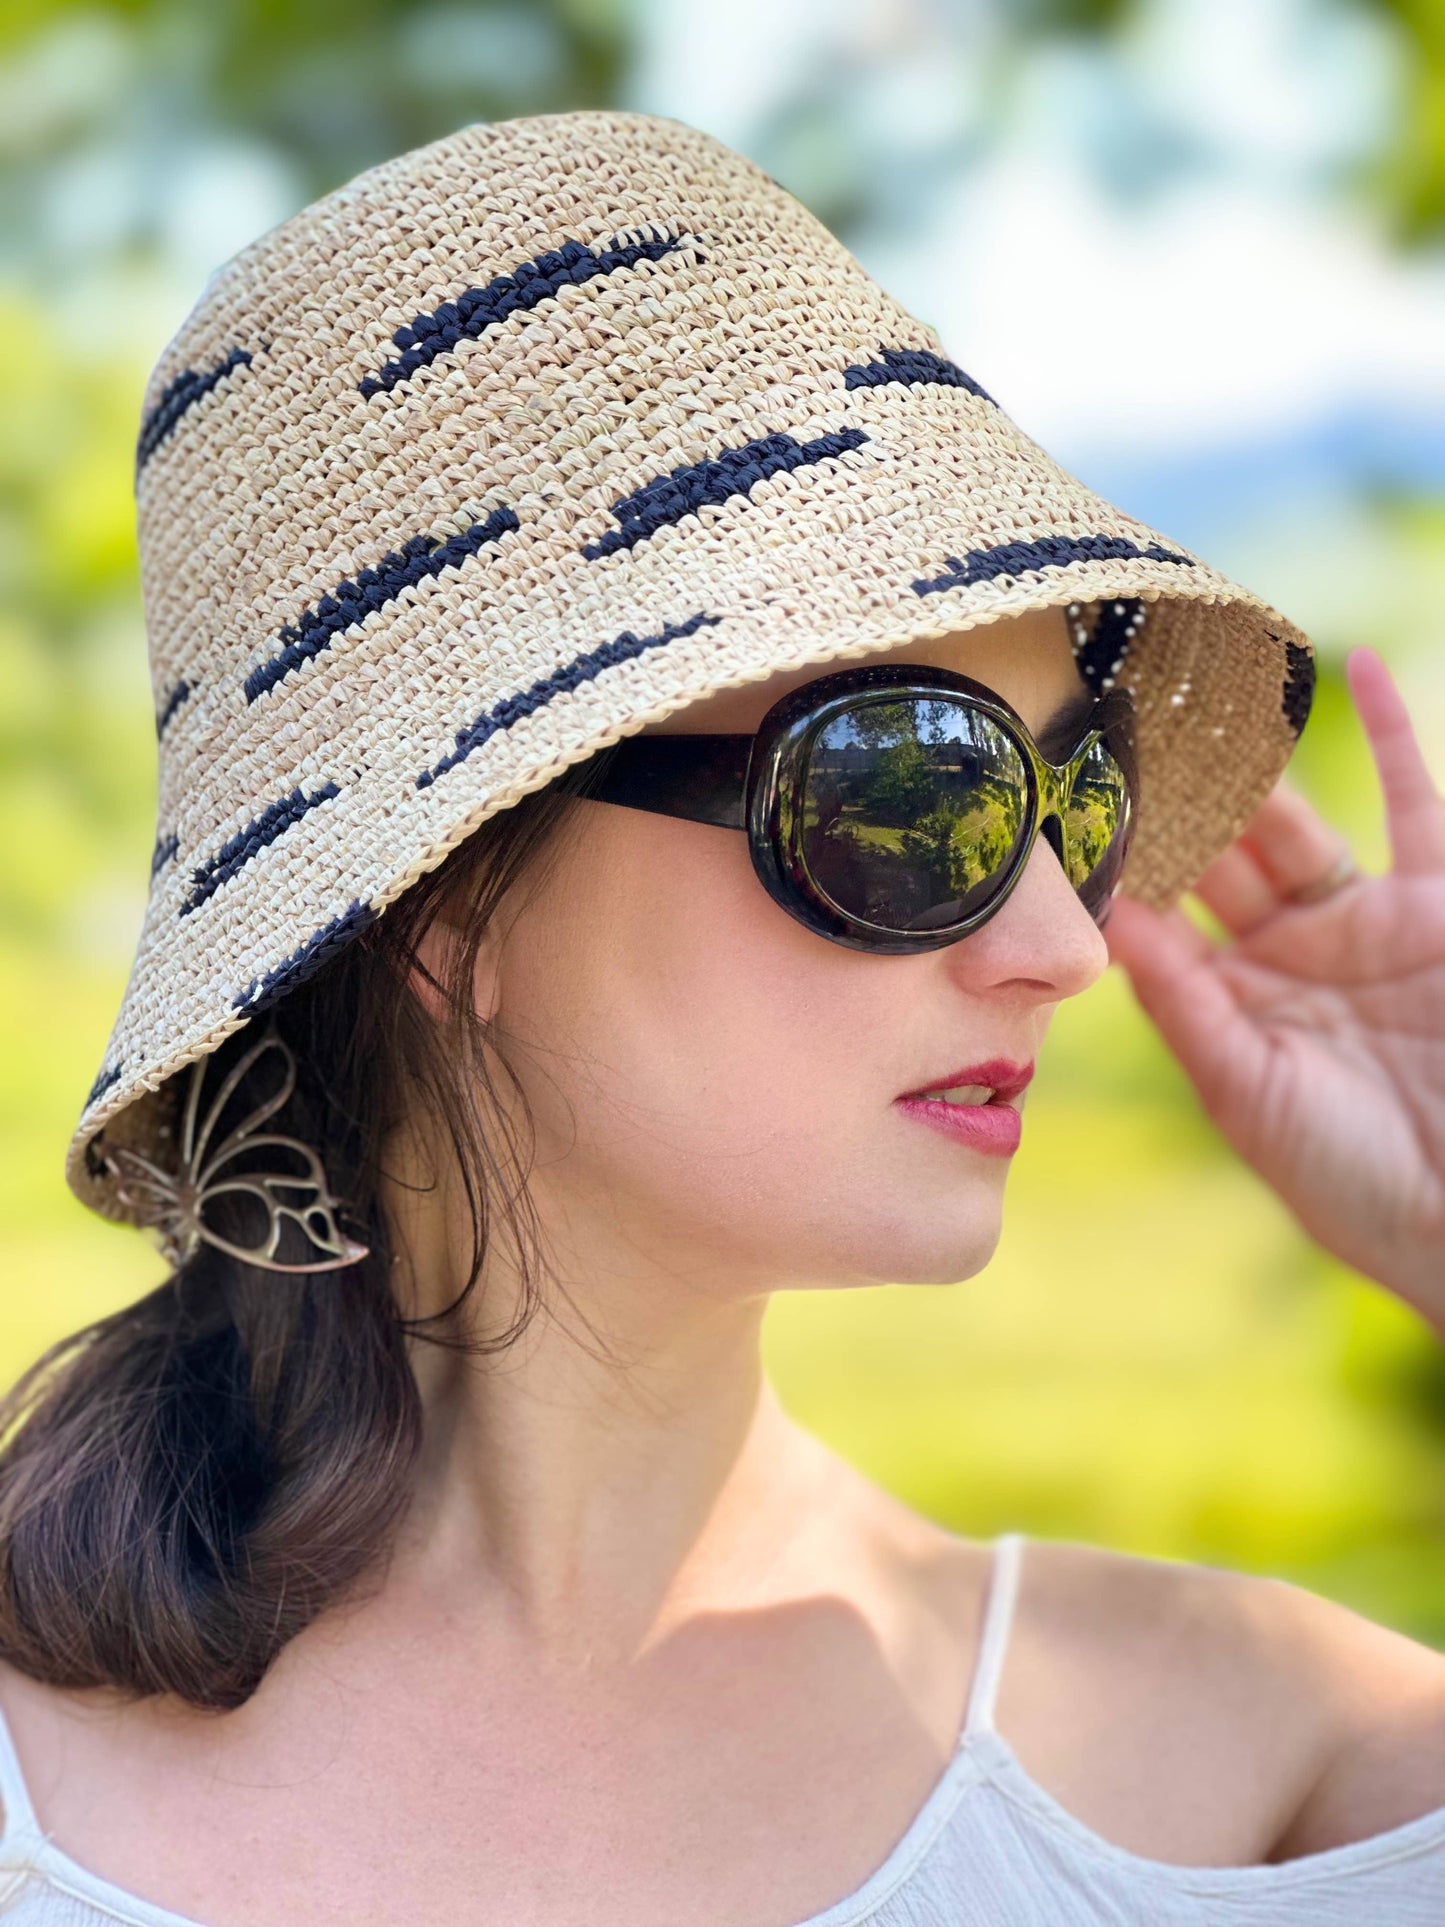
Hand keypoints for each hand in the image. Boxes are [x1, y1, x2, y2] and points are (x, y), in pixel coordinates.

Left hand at [1103, 647, 1444, 1328]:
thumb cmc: (1356, 1181)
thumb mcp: (1249, 1093)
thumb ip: (1187, 1005)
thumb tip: (1110, 920)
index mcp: (1233, 999)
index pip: (1164, 910)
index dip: (1122, 858)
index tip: (1064, 798)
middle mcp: (1291, 950)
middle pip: (1221, 853)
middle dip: (1176, 796)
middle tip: (1123, 720)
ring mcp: (1366, 921)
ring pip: (1298, 823)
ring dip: (1255, 766)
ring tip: (1200, 694)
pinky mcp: (1439, 904)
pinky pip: (1420, 804)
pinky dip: (1395, 737)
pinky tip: (1358, 667)